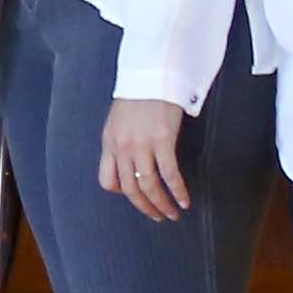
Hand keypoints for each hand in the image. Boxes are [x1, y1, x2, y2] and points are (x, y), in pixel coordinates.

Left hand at [96, 94, 195, 220]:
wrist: (152, 75)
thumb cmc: (139, 96)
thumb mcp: (120, 121)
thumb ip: (122, 141)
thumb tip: (131, 161)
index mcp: (109, 143)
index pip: (107, 180)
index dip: (122, 193)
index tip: (137, 196)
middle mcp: (121, 147)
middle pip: (130, 189)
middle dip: (145, 207)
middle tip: (158, 217)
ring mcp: (141, 145)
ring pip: (149, 186)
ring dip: (162, 205)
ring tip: (173, 214)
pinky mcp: (162, 141)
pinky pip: (169, 174)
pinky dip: (177, 191)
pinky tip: (184, 201)